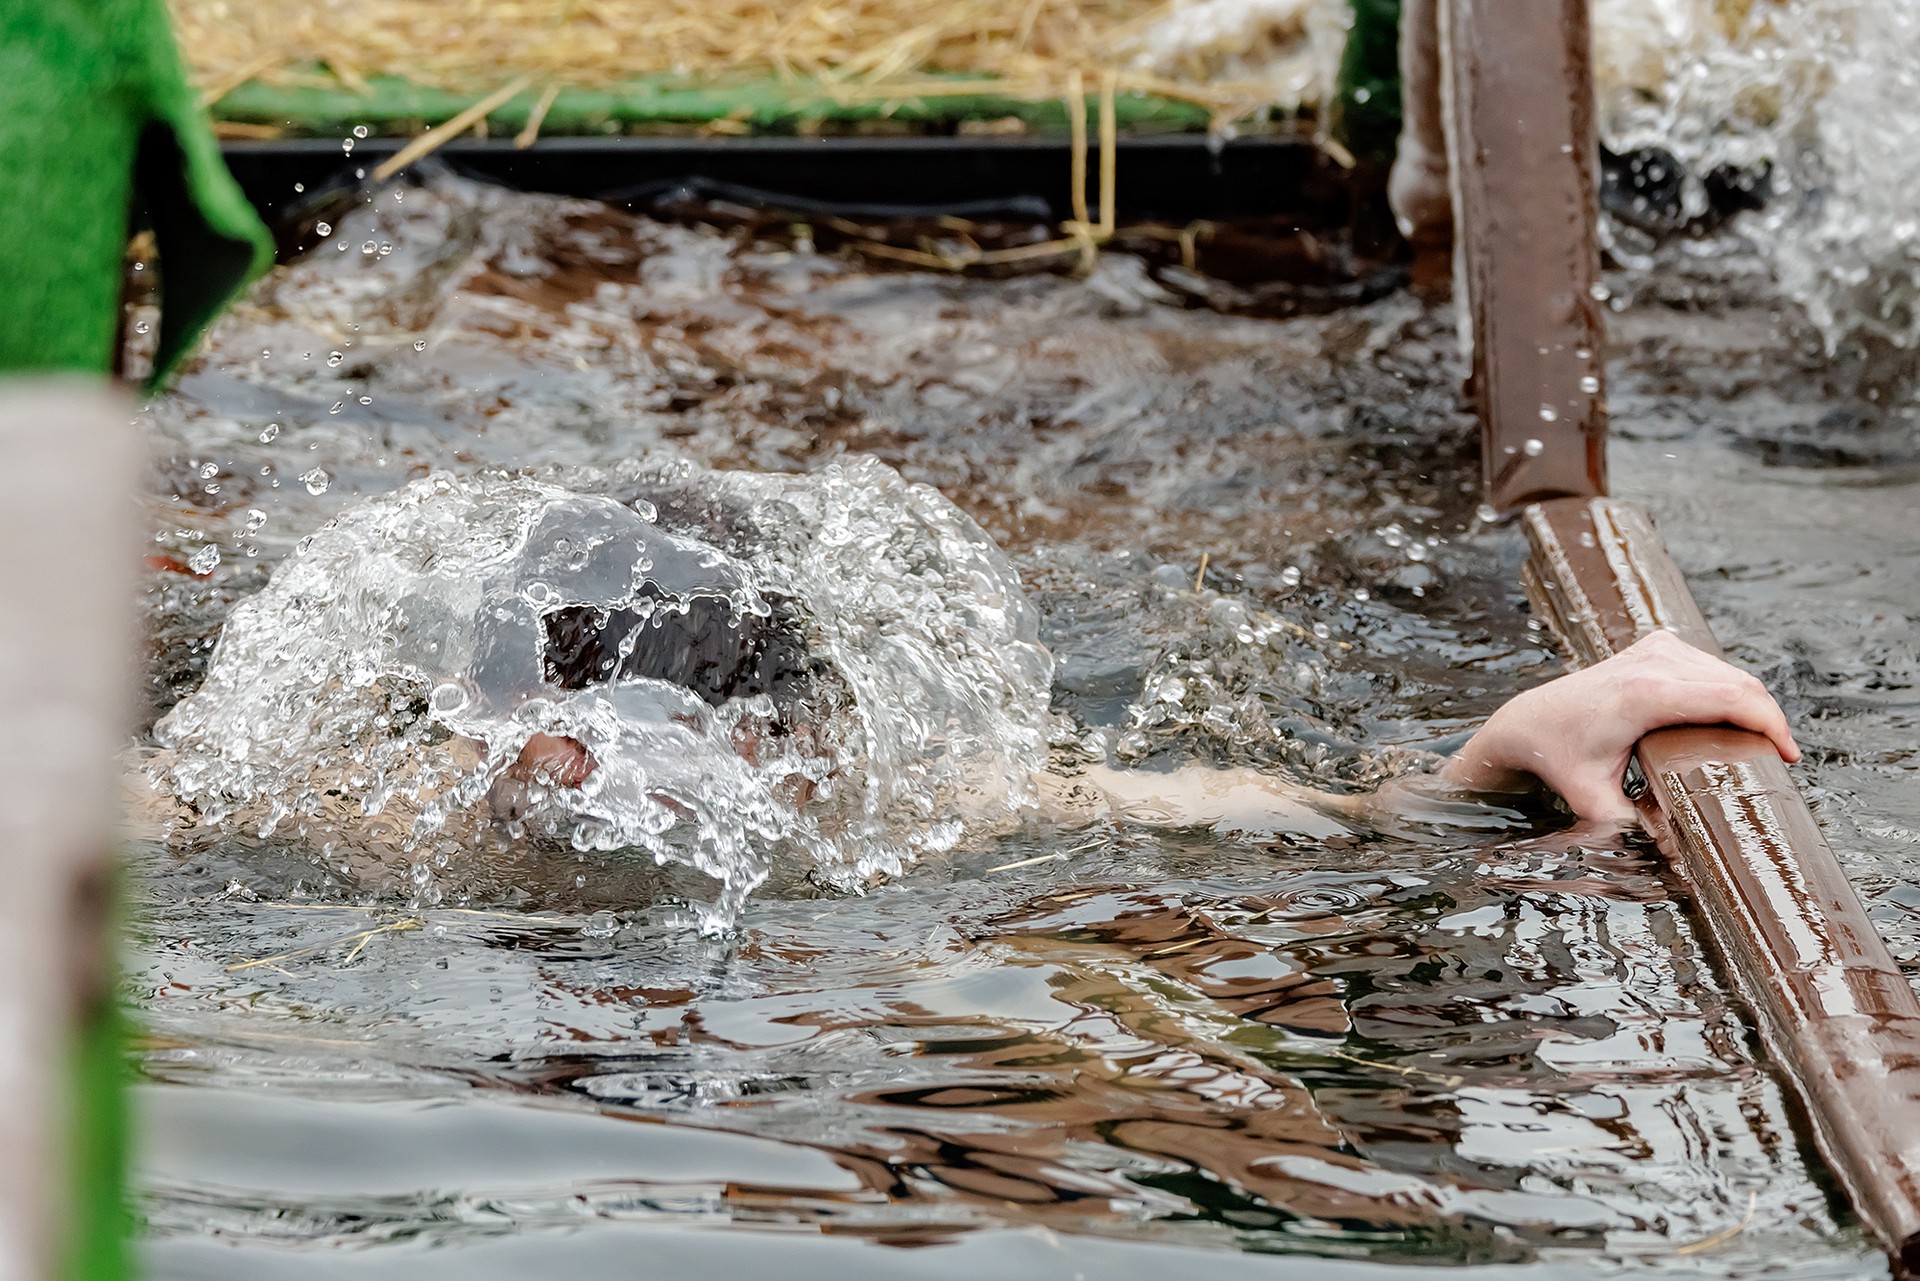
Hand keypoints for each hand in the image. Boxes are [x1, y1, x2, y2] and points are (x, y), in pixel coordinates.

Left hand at [1443, 630, 1800, 824]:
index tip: (1789, 757)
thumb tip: (1679, 865)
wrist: (1528, 720)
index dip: (1772, 724)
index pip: (1731, 698)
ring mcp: (1656, 647)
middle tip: (1780, 761)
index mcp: (1645, 694)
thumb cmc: (1560, 761)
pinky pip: (1710, 666)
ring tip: (1761, 745)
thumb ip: (1633, 831)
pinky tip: (1734, 722)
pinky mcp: (1656, 645)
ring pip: (1729, 673)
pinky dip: (1729, 691)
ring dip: (1752, 705)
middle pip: (1739, 684)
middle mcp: (1654, 661)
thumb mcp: (1593, 802)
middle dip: (1769, 720)